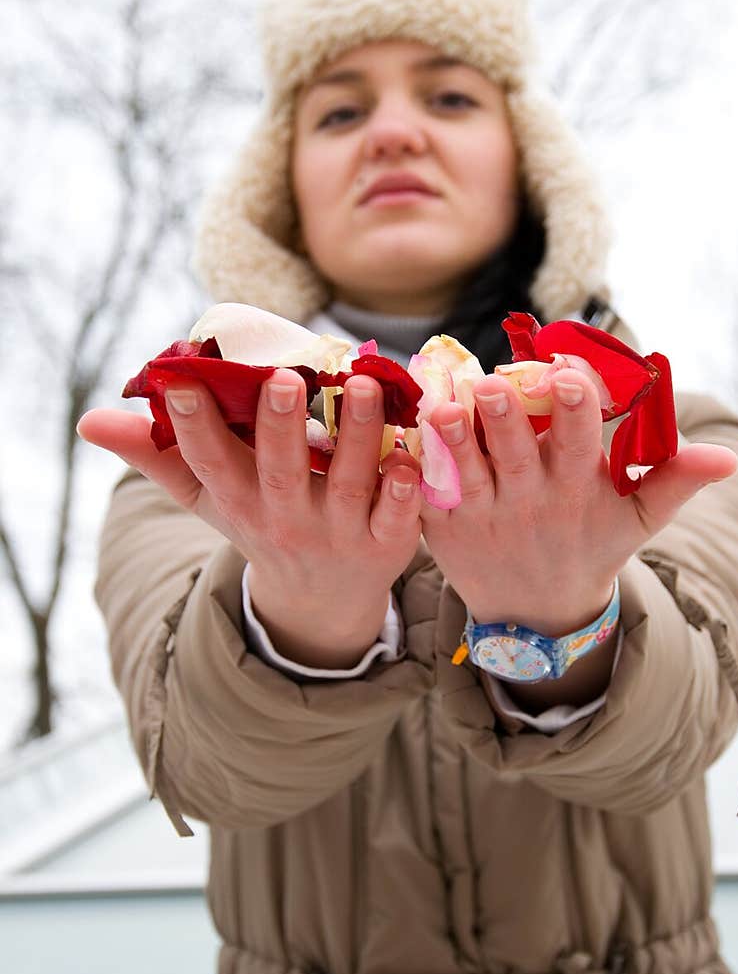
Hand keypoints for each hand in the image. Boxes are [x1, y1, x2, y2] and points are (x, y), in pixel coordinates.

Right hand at [77, 369, 422, 667]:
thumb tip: (91, 420)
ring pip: (349, 483)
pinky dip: (404, 491)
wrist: (322, 596)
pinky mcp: (387, 544)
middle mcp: (286, 518)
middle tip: (283, 377)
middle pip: (279, 472)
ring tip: (363, 384)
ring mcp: (339, 534)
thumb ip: (158, 455)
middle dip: (279, 426)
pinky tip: (409, 454)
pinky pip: (397, 516)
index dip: (191, 425)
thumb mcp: (208, 497)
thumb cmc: (260, 520)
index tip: (179, 381)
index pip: (208, 463)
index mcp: (239, 501)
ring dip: (358, 435)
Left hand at [419, 367, 737, 636]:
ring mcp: (482, 513)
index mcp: (576, 488)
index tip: (569, 376)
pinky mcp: (443, 523)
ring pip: (465, 468)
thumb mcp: (636, 521)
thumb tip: (729, 458)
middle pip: (515, 451)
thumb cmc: (590, 546)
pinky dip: (416, 462)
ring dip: (454, 437)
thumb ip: (675, 482)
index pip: (580, 440)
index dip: (575, 407)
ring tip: (446, 407)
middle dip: (506, 417)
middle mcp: (528, 499)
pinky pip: (426, 489)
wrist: (535, 612)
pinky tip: (409, 430)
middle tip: (495, 384)